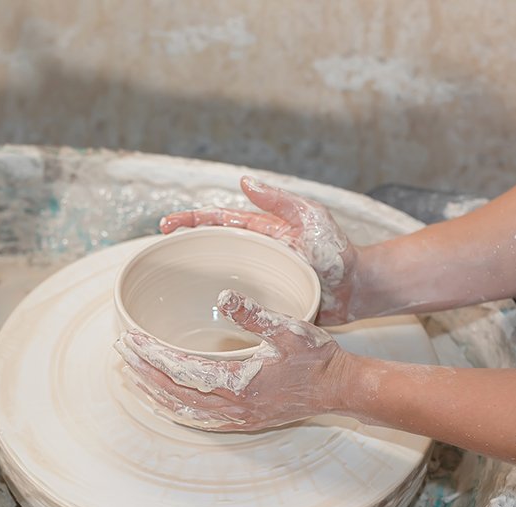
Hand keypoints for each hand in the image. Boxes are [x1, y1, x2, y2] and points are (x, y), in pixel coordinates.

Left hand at [114, 289, 348, 431]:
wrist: (338, 388)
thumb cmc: (316, 356)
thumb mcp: (289, 328)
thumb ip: (255, 314)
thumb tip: (225, 295)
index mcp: (239, 381)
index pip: (181, 369)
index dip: (151, 354)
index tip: (130, 338)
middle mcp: (233, 405)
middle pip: (173, 392)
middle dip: (144, 372)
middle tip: (121, 353)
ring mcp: (237, 418)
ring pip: (182, 410)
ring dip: (154, 393)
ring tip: (131, 376)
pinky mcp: (243, 422)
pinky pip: (198, 420)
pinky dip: (174, 410)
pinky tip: (163, 401)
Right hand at [160, 176, 359, 324]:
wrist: (357, 290)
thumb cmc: (339, 252)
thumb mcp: (311, 218)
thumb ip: (280, 201)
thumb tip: (244, 180)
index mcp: (262, 231)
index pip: (219, 221)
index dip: (191, 221)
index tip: (166, 225)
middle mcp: (256, 254)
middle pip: (211, 248)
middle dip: (183, 247)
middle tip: (158, 252)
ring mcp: (258, 280)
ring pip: (218, 277)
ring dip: (194, 279)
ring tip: (167, 286)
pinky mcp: (265, 305)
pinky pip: (236, 306)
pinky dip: (216, 309)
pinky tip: (199, 317)